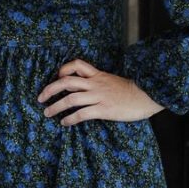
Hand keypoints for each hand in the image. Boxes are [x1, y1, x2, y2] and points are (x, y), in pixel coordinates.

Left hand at [36, 59, 163, 125]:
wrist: (147, 95)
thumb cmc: (131, 91)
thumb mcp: (112, 81)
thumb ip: (98, 83)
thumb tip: (82, 90)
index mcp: (98, 75)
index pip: (77, 64)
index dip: (64, 69)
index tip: (57, 78)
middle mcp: (96, 83)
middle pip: (66, 81)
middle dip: (50, 89)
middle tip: (41, 98)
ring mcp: (99, 96)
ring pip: (70, 99)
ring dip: (56, 107)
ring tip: (48, 113)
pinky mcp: (104, 109)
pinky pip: (82, 114)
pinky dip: (70, 119)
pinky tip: (65, 123)